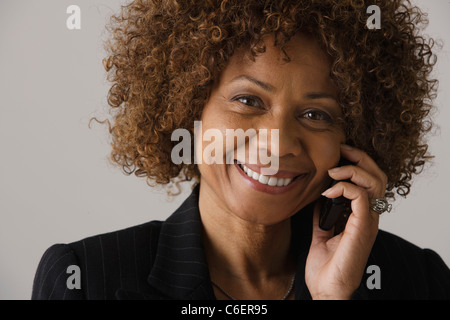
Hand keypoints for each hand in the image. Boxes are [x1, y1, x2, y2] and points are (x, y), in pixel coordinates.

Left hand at [305, 144, 387, 298]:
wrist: (327, 289)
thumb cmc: (326, 265)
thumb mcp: (321, 231)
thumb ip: (323, 213)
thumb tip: (317, 195)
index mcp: (360, 214)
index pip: (369, 180)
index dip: (356, 163)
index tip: (337, 154)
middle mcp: (368, 215)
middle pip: (378, 175)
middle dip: (360, 157)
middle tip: (341, 149)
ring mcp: (367, 220)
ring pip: (375, 182)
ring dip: (353, 169)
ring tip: (332, 170)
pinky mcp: (362, 226)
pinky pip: (361, 196)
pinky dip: (345, 187)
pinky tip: (327, 190)